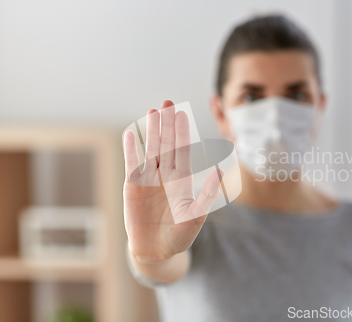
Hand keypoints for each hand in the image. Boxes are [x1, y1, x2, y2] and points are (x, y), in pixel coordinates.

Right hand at [123, 100, 221, 262]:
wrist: (156, 251)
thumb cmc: (180, 235)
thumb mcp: (196, 216)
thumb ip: (207, 194)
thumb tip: (220, 171)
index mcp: (182, 179)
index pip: (182, 150)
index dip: (182, 132)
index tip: (182, 113)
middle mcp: (165, 175)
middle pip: (166, 144)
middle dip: (167, 124)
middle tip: (167, 102)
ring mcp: (148, 179)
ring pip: (150, 149)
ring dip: (151, 131)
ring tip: (152, 111)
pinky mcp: (133, 186)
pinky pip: (132, 163)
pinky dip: (131, 149)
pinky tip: (131, 133)